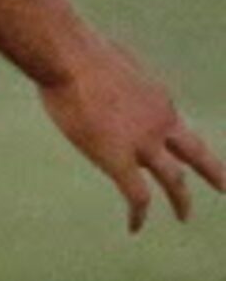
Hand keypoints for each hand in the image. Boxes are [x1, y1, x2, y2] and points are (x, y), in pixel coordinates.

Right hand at [37, 40, 219, 231]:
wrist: (70, 58)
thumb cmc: (76, 52)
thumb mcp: (104, 60)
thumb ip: (108, 76)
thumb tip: (92, 73)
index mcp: (157, 98)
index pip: (170, 124)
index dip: (169, 138)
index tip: (166, 148)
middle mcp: (161, 123)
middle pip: (195, 153)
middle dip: (212, 172)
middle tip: (225, 187)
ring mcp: (143, 143)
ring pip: (174, 180)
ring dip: (182, 201)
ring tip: (184, 217)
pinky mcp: (118, 159)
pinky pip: (136, 195)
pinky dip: (139, 215)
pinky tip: (135, 228)